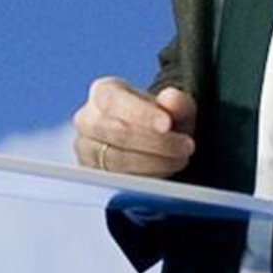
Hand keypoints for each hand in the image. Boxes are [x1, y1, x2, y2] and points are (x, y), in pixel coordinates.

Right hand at [73, 77, 196, 176]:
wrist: (151, 141)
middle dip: (155, 142)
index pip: (115, 102)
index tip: (167, 124)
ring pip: (117, 159)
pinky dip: (145, 177)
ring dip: (154, 162)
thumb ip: (176, 101)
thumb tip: (171, 99)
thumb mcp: (174, 107)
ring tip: (180, 158)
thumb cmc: (158, 119)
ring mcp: (87, 150)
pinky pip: (118, 179)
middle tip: (186, 146)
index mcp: (103, 93)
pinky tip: (165, 171)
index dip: (142, 114)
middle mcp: (87, 120)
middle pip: (117, 132)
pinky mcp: (95, 175)